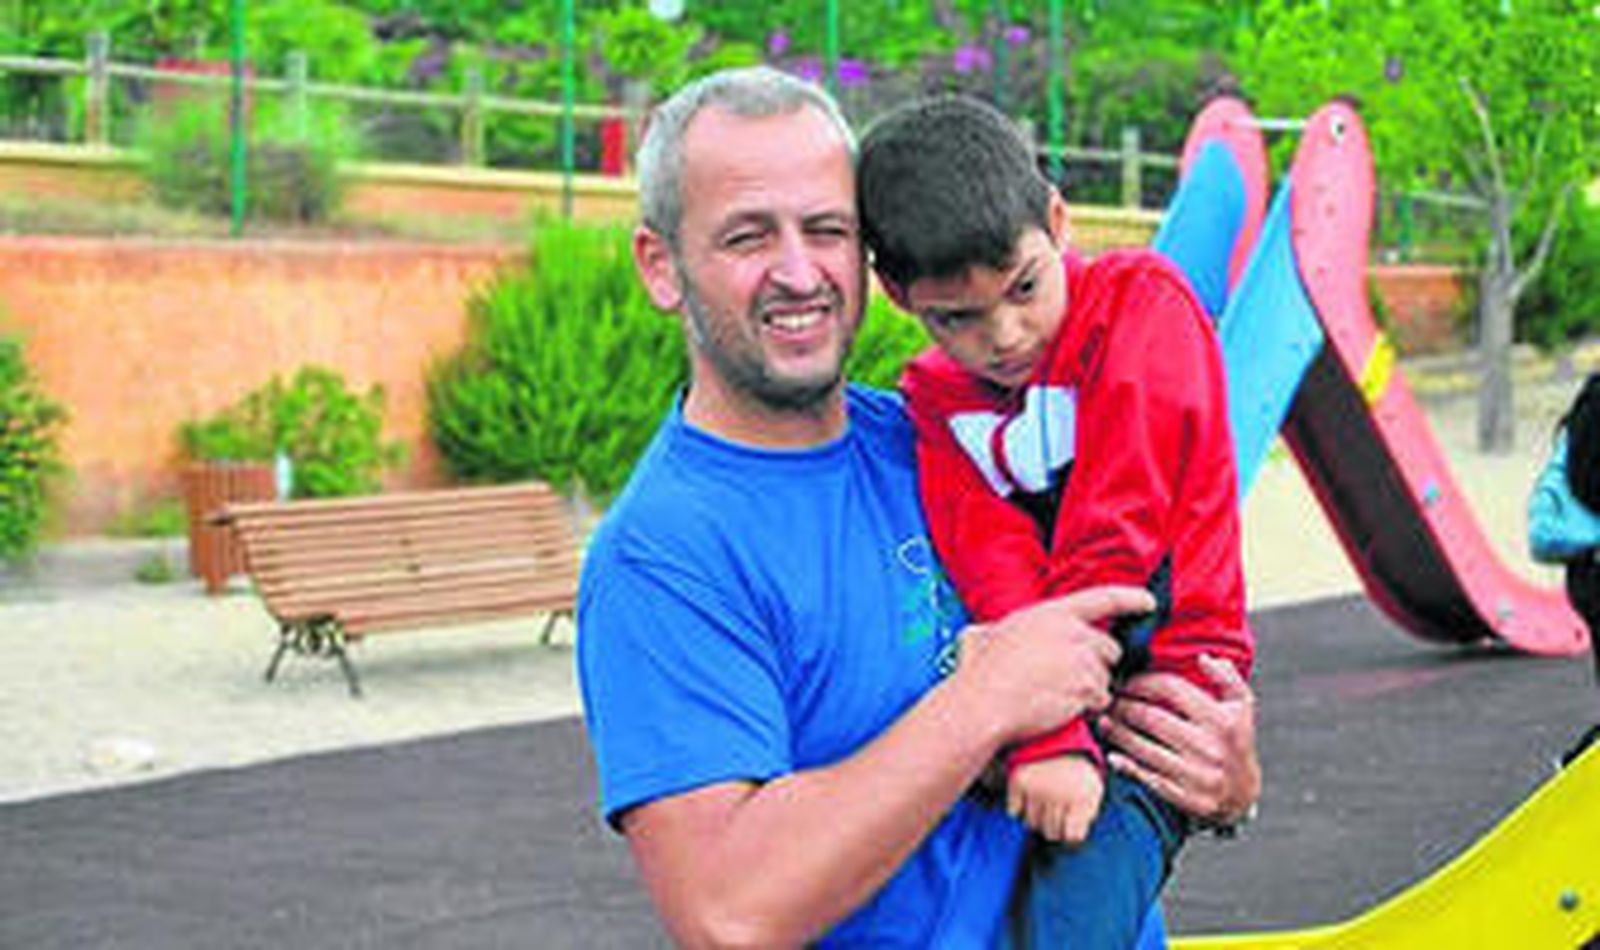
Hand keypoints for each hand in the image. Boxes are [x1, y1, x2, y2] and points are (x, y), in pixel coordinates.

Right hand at [953, 587, 1149, 744]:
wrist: (984, 704)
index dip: (1130, 599)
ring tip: (1057, 697)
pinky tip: (1061, 710)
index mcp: (1052, 613)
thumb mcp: (987, 634)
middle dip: (1097, 664)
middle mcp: (1073, 633)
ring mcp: (1083, 662)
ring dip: (1090, 689)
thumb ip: (1005, 630)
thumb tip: (991, 632)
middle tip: (1070, 679)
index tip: (1148, 603)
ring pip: (1105, 677)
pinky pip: (1101, 701)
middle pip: (1108, 648)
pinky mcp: (1087, 690)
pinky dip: (1088, 709)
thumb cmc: (979, 674)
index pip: (1103, 599)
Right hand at [1008, 755, 1103, 844]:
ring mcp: (1037, 788)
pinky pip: (1014, 811)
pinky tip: (1028, 796)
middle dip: (1054, 827)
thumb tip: (1072, 840)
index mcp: (1082, 797)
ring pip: (1031, 824)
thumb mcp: (1094, 788)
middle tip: (1055, 813)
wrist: (1056, 733)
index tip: (1069, 828)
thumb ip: (1087, 815)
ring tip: (1042, 803)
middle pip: (1051, 833)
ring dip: (1036, 818)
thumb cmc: (1078, 765)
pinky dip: (1018, 807)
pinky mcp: (1018, 781)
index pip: (1072, 838)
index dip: (1070, 834)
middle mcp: (1059, 795)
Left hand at [1099, 654, 1258, 825]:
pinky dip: (1127, 767)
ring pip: (1144, 748)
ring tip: (1104, 722)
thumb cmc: (1233, 741)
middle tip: (1109, 702)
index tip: (1127, 683)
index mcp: (1222, 720)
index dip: (1141, 682)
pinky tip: (1112, 756)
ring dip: (1117, 732)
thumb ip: (1228, 678)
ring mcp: (1197, 775)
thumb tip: (1205, 659)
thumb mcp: (1241, 708)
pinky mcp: (1186, 798)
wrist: (1242, 795)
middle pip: (1150, 718)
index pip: (1170, 689)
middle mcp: (1210, 747)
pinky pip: (1149, 779)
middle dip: (1122, 706)